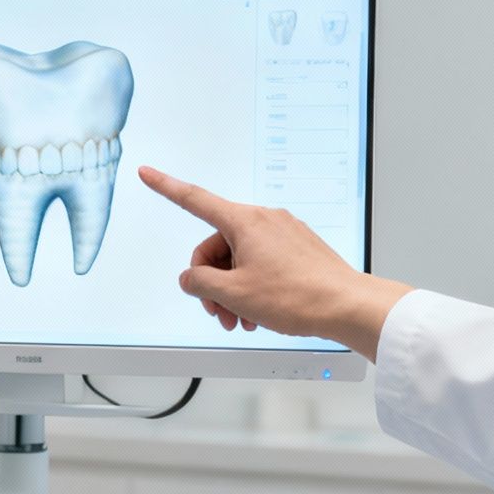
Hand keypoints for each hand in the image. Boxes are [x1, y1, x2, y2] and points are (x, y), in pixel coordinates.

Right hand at [139, 166, 413, 360]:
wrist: (346, 306)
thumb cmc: (297, 296)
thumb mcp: (234, 294)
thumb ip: (199, 283)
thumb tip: (191, 278)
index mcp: (245, 222)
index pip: (194, 199)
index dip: (166, 186)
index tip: (147, 173)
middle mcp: (264, 220)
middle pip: (217, 247)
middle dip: (212, 282)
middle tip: (219, 313)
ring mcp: (284, 233)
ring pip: (240, 259)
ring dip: (233, 291)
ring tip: (242, 320)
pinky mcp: (298, 248)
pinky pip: (262, 262)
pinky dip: (254, 287)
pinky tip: (259, 313)